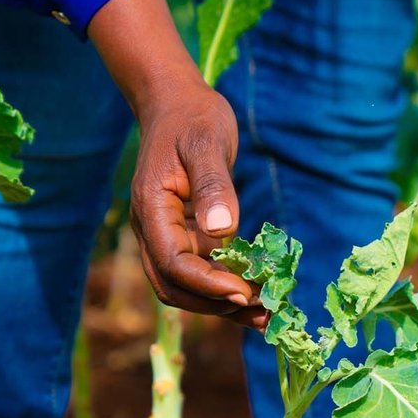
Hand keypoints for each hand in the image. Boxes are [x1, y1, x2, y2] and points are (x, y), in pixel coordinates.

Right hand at [88, 0, 265, 329]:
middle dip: (216, 305)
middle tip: (263, 313)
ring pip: (185, 286)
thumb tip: (223, 230)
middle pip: (175, 286)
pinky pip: (199, 271)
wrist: (177, 102)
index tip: (246, 292)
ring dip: (222, 305)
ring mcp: (166, 234)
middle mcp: (153, 228)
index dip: (208, 284)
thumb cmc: (193, 117)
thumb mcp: (207, 144)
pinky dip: (225, 287)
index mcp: (152, 208)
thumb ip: (214, 185)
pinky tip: (257, 293)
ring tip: (265, 315)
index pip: (173, 264)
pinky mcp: (184, 234)